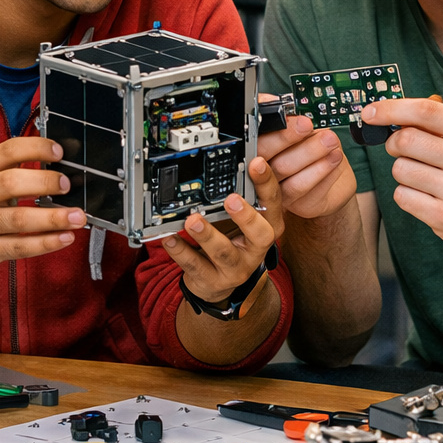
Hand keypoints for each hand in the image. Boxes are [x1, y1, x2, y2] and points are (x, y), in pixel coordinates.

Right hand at [0, 136, 83, 274]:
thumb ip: (7, 169)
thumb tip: (53, 162)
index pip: (6, 151)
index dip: (35, 148)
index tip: (58, 151)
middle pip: (11, 183)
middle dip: (44, 182)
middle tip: (67, 184)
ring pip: (18, 220)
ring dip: (53, 218)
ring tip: (77, 217)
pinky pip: (19, 247)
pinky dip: (45, 243)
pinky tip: (64, 238)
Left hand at [161, 156, 283, 307]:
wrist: (218, 284)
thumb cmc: (230, 242)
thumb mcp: (240, 220)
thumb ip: (239, 195)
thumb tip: (229, 159)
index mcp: (266, 228)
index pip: (273, 205)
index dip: (267, 184)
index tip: (256, 162)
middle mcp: (255, 250)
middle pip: (261, 234)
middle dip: (246, 217)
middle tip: (231, 199)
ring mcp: (235, 268)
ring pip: (224, 253)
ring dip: (207, 235)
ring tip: (192, 220)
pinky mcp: (212, 281)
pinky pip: (195, 266)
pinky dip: (181, 251)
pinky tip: (169, 238)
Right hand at [256, 100, 356, 219]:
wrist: (335, 181)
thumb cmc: (312, 150)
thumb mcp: (299, 130)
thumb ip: (285, 119)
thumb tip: (274, 102)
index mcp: (259, 152)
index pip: (253, 141)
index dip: (265, 130)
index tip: (280, 115)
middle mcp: (264, 175)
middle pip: (267, 158)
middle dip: (287, 139)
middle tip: (306, 125)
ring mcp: (280, 192)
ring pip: (287, 174)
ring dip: (310, 154)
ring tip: (329, 141)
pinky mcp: (299, 205)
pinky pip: (307, 190)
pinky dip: (323, 171)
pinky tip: (335, 158)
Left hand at [359, 98, 442, 253]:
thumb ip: (437, 122)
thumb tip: (391, 110)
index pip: (426, 111)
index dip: (392, 108)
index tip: (370, 112)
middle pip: (406, 140)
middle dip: (394, 143)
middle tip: (400, 148)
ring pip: (400, 169)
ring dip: (402, 171)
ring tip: (423, 176)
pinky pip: (402, 196)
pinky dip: (406, 193)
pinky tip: (425, 195)